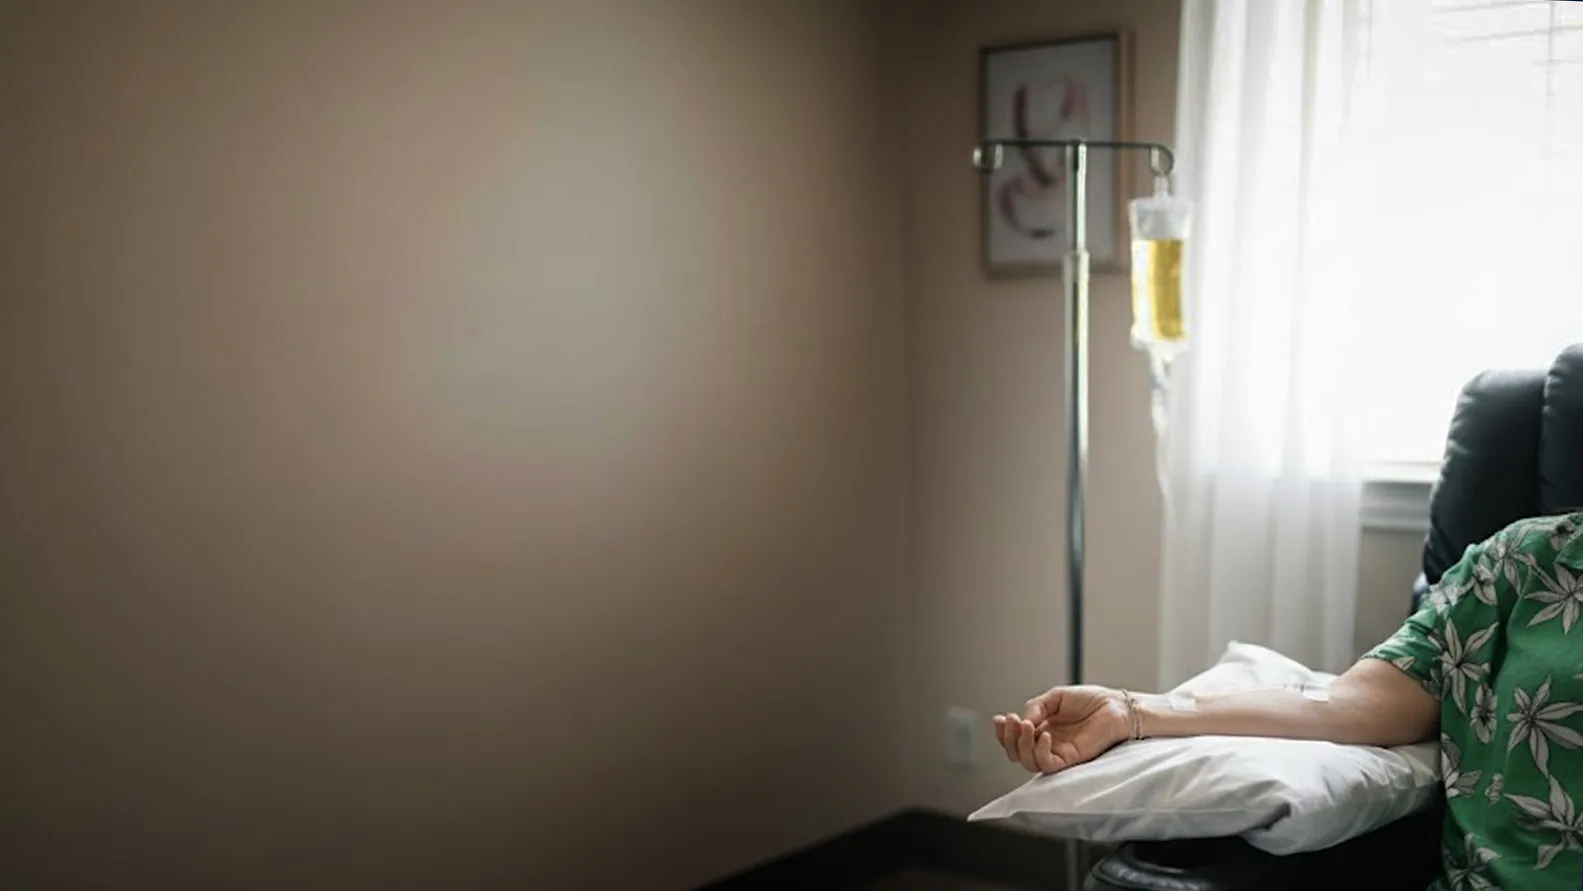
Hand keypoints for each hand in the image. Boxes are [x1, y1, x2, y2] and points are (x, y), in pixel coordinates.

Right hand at [992, 685, 1128, 773]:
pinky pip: (1048, 764)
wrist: (1116, 706)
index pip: (1016, 739)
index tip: (1000, 719)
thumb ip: (1036, 707)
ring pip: (1029, 762)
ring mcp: (1058, 753)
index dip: (1004, 732)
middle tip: (1011, 720)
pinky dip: (1041, 751)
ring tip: (1026, 725)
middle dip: (1008, 738)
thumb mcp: (1056, 697)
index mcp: (1043, 729)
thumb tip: (1022, 720)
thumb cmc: (1093, 701)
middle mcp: (1048, 744)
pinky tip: (1044, 735)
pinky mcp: (1071, 760)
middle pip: (1017, 754)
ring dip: (1021, 744)